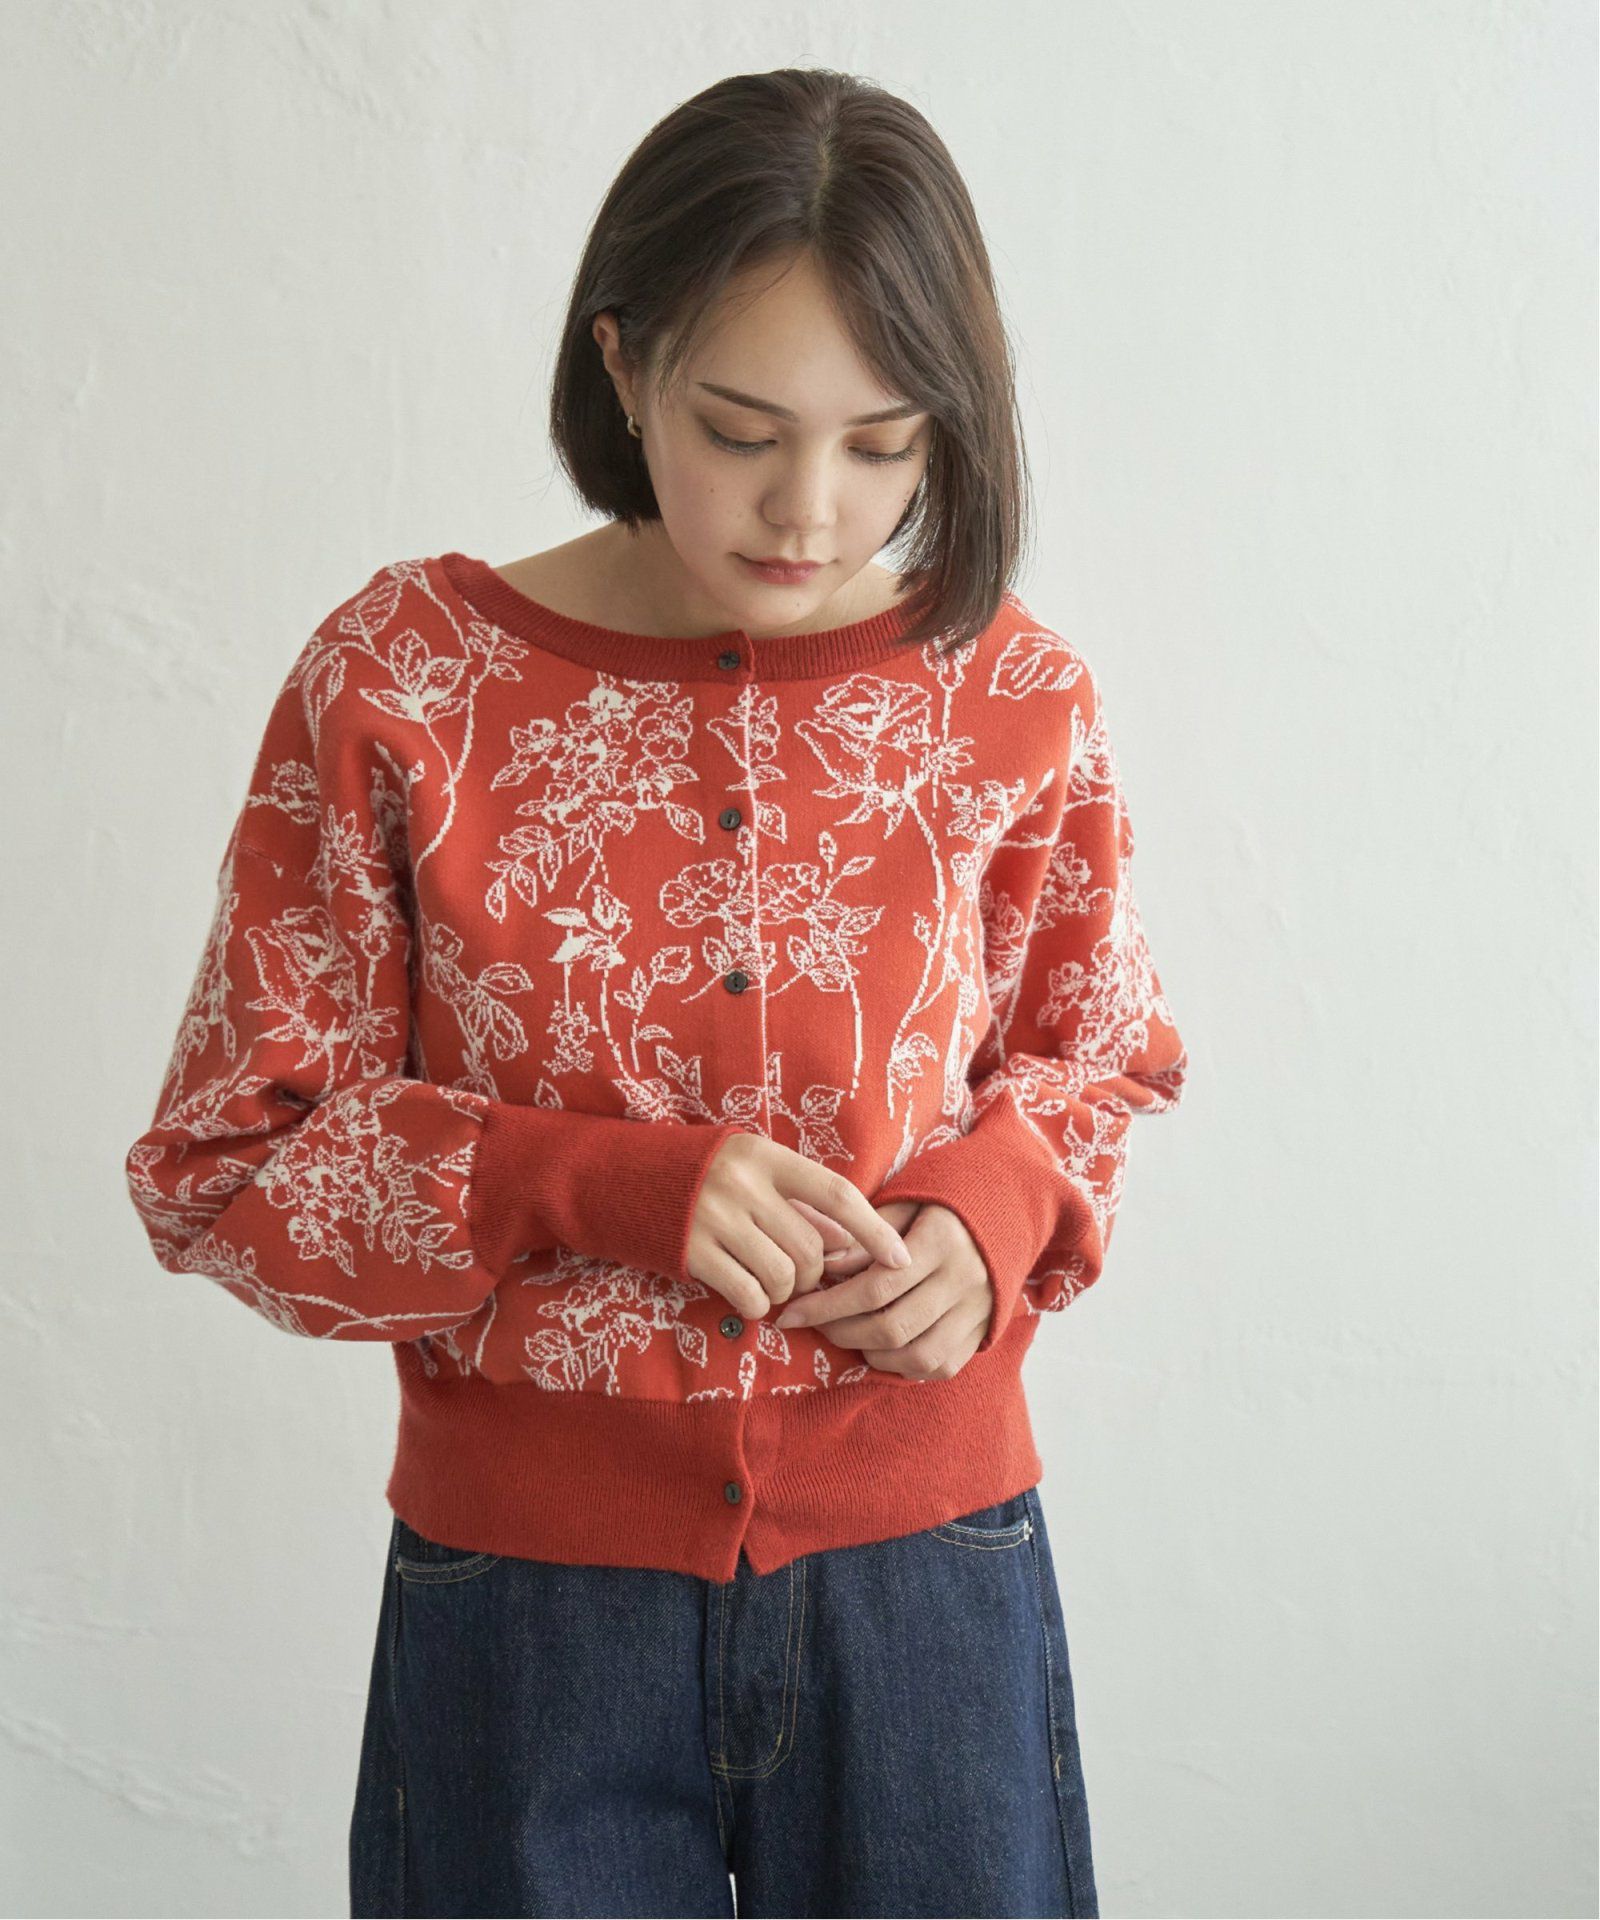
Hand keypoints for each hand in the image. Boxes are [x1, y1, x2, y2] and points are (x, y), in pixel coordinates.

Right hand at [687, 1134, 913, 1320]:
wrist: (617, 1178)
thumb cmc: (697, 1175)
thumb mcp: (748, 1170)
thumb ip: (794, 1200)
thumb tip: (847, 1244)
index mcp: (765, 1155)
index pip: (836, 1193)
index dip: (873, 1229)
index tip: (901, 1258)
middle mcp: (743, 1184)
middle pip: (811, 1247)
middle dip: (815, 1274)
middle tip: (800, 1276)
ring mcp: (715, 1218)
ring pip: (785, 1275)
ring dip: (787, 1292)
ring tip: (770, 1283)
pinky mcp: (692, 1252)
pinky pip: (749, 1294)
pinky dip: (759, 1305)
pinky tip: (748, 1296)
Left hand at [769, 1201, 994, 1379]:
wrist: (1006, 1214)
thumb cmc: (941, 1206)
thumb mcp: (904, 1204)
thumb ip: (865, 1235)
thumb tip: (825, 1265)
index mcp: (943, 1241)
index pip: (875, 1287)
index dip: (827, 1304)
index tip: (792, 1312)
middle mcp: (964, 1280)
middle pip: (892, 1326)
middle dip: (840, 1331)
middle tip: (812, 1323)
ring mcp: (978, 1311)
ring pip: (916, 1355)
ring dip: (870, 1353)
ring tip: (845, 1334)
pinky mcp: (982, 1331)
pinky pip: (939, 1366)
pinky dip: (903, 1366)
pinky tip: (880, 1348)